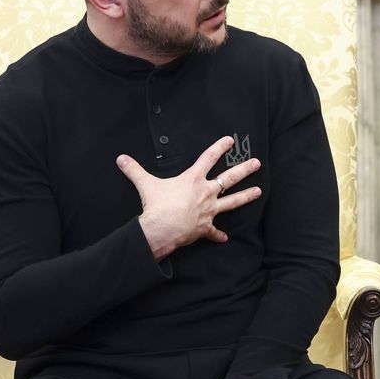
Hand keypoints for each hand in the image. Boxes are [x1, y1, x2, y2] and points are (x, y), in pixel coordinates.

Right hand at [119, 136, 261, 259]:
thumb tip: (121, 159)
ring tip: (258, 192)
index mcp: (193, 179)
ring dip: (246, 197)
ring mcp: (209, 210)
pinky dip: (219, 235)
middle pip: (230, 178)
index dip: (220, 147)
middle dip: (245, 169)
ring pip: (232, 202)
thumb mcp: (146, 184)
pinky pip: (214, 232)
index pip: (209, 158)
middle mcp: (206, 192)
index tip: (231, 140)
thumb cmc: (157, 205)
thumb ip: (134, 170)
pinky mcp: (206, 227)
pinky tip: (224, 237)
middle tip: (257, 163)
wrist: (161, 229)